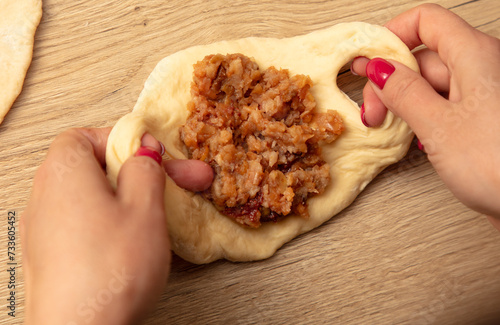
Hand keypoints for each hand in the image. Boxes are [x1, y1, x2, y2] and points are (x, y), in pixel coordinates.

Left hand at [21, 128, 212, 323]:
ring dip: (129, 198)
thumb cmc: (111, 270)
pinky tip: (134, 242)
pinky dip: (111, 223)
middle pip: (95, 167)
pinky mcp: (50, 257)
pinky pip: (84, 224)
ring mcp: (44, 229)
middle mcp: (45, 196)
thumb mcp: (143, 208)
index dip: (126, 142)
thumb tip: (142, 151)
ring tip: (160, 214)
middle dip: (140, 172)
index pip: (89, 136)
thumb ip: (145, 169)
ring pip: (93, 198)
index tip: (156, 156)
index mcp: (64, 172)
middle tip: (180, 182)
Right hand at [351, 4, 499, 226]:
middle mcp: (483, 67)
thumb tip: (381, 69)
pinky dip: (425, 117)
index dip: (392, 36)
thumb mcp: (438, 125)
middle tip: (372, 112)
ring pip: (432, 84)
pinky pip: (446, 105)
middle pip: (424, 58)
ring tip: (391, 128)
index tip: (369, 62)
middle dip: (391, 82)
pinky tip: (420, 139)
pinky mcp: (484, 118)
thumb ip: (404, 92)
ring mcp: (484, 94)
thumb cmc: (499, 166)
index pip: (426, 21)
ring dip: (405, 104)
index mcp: (475, 55)